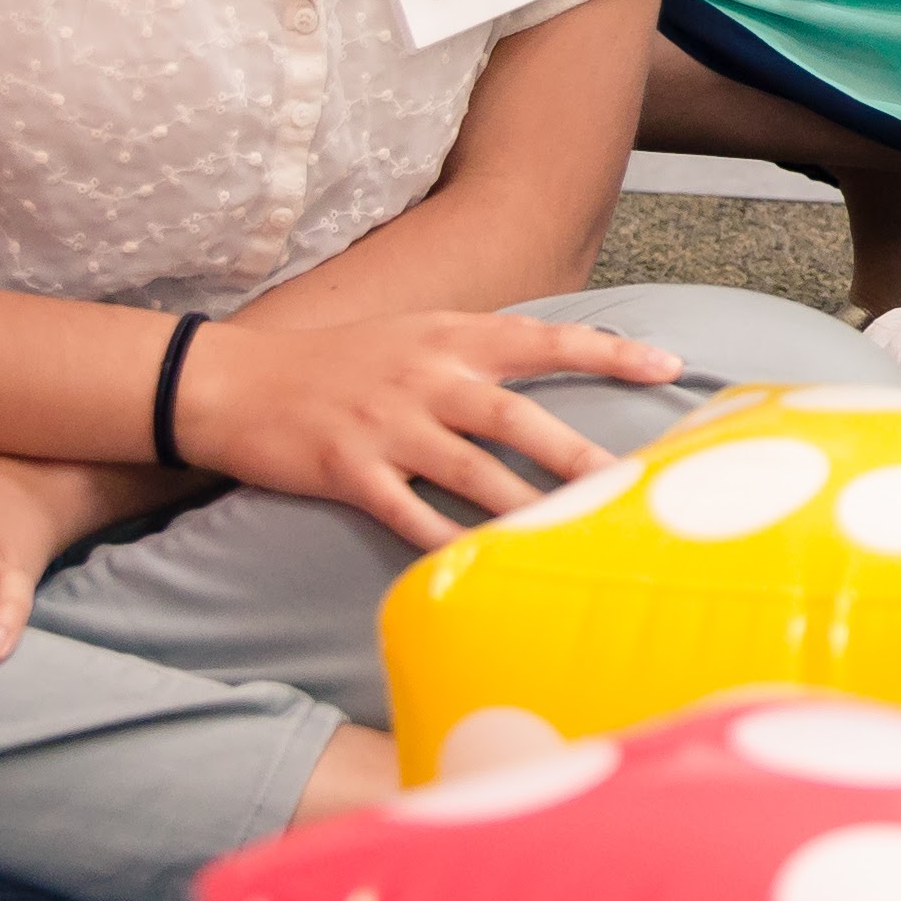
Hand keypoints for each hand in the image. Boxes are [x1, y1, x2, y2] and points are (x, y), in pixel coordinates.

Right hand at [177, 310, 684, 550]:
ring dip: (527, 507)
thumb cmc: (339, 362)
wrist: (233, 382)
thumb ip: (481, 355)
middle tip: (633, 484)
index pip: (544, 340)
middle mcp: (425, 376)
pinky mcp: (346, 470)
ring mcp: (386, 424)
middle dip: (579, 454)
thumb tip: (559, 369)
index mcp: (450, 337)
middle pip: (517, 417)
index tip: (666, 365)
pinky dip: (445, 541)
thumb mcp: (416, 336)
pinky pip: (407, 514)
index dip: (608, 351)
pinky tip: (481, 565)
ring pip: (472, 471)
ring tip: (577, 536)